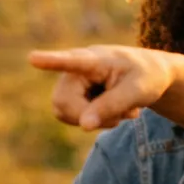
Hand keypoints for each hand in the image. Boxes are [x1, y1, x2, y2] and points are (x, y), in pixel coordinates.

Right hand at [28, 45, 175, 129]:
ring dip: (95, 120)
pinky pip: (74, 118)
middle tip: (121, 117)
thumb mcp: (139, 92)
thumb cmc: (147, 77)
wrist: (151, 75)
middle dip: (90, 117)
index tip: (33, 58)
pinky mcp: (73, 95)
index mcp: (95, 59)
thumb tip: (84, 125)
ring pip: (66, 113)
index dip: (51, 61)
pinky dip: (95, 121)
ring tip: (121, 112)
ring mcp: (72, 82)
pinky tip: (113, 113)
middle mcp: (76, 69)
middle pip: (63, 102)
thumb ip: (112, 105)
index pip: (72, 61)